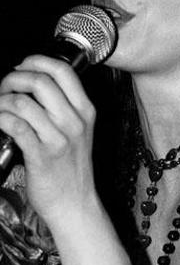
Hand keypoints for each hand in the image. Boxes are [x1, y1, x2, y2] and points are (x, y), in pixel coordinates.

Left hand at [0, 55, 96, 224]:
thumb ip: (64, 107)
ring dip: (2, 101)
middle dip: (13, 78)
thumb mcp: (79, 132)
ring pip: (23, 102)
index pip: (63, 71)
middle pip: (40, 80)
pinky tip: (1, 123)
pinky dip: (1, 118)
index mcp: (85, 111)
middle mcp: (74, 121)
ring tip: (0, 108)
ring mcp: (59, 138)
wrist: (74, 203)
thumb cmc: (72, 169)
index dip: (37, 61)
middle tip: (5, 88)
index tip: (23, 67)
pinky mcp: (41, 155)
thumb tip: (33, 83)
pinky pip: (14, 125)